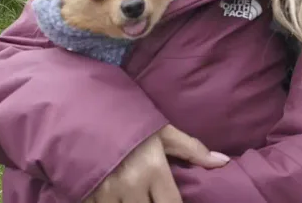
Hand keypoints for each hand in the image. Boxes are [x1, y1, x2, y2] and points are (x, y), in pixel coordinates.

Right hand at [82, 125, 229, 202]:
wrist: (80, 108)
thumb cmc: (125, 119)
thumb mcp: (160, 130)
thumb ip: (191, 148)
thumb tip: (222, 162)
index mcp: (153, 170)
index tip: (171, 201)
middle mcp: (131, 185)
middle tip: (148, 196)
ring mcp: (106, 191)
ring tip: (132, 197)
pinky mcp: (85, 193)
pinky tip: (113, 198)